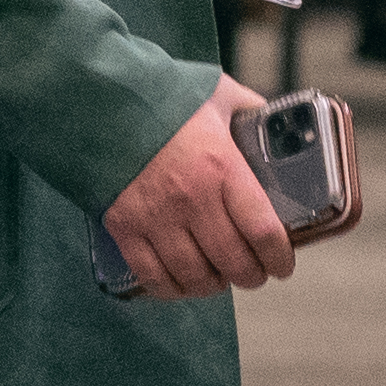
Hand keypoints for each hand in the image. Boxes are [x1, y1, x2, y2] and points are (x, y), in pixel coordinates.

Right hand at [104, 88, 295, 298]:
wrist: (103, 99)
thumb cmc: (165, 97)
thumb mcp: (220, 96)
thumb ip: (251, 112)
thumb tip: (279, 126)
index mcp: (222, 166)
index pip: (264, 231)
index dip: (279, 258)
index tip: (282, 264)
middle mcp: (192, 198)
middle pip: (233, 262)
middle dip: (251, 275)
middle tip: (255, 273)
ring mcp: (156, 217)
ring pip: (195, 276)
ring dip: (214, 285)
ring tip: (220, 278)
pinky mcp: (126, 227)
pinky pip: (153, 276)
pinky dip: (173, 289)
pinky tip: (183, 284)